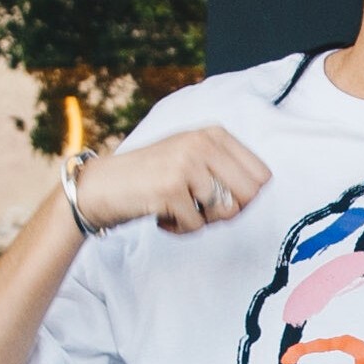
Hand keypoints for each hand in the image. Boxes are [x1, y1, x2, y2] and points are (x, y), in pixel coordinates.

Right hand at [71, 126, 271, 236]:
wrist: (101, 186)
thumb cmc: (151, 178)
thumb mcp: (192, 161)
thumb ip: (226, 171)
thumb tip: (258, 193)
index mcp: (214, 134)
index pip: (261, 176)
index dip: (244, 198)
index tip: (220, 200)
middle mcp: (203, 143)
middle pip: (249, 196)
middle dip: (229, 212)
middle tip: (202, 211)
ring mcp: (186, 164)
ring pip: (224, 213)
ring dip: (201, 222)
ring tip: (176, 209)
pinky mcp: (171, 189)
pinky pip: (196, 226)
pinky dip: (179, 229)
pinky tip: (161, 216)